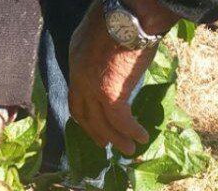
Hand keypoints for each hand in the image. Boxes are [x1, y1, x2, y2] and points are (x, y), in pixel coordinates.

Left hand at [68, 1, 175, 154]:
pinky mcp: (111, 94)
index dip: (84, 113)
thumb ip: (102, 48)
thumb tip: (114, 55)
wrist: (129, 12)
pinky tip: (141, 137)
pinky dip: (131, 131)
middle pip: (84, 114)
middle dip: (96, 132)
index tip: (92, 124)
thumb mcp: (100, 30)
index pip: (76, 95)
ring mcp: (93, 88)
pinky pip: (121, 120)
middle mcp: (79, 77)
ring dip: (117, 138)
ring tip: (128, 150)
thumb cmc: (120, 13)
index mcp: (76, 59)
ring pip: (103, 122)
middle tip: (106, 144)